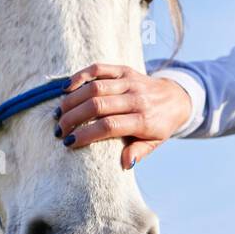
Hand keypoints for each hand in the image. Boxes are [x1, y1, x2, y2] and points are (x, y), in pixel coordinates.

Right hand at [54, 64, 192, 168]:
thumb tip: (124, 164)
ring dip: (72, 100)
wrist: (176, 98)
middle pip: (98, 105)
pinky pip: (99, 69)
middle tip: (59, 129)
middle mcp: (136, 99)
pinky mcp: (124, 70)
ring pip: (95, 87)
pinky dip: (80, 77)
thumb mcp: (154, 143)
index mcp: (144, 120)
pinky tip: (65, 89)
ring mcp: (130, 82)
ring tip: (59, 114)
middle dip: (73, 118)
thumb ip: (138, 153)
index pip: (109, 126)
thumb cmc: (159, 126)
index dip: (86, 134)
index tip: (69, 143)